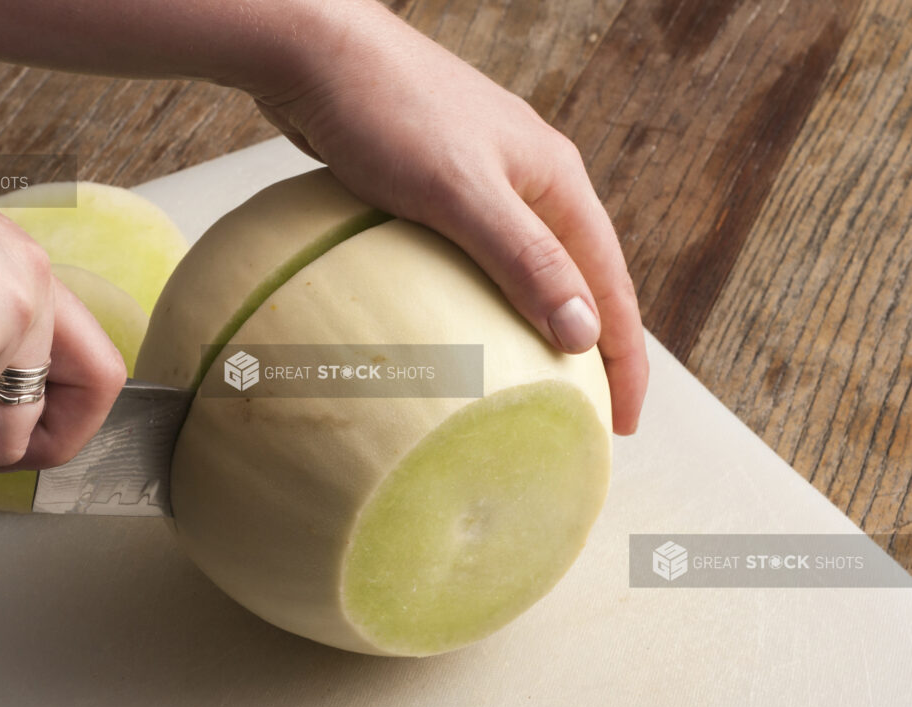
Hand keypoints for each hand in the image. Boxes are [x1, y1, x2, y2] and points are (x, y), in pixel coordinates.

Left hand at [253, 2, 647, 433]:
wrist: (315, 50)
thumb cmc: (388, 112)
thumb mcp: (462, 192)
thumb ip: (525, 259)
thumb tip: (585, 334)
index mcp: (555, 180)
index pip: (609, 282)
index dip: (623, 357)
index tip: (623, 424)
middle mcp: (529, 179)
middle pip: (577, 276)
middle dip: (588, 346)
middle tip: (584, 414)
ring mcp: (483, 179)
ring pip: (526, 267)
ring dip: (537, 323)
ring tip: (530, 383)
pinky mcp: (436, 184)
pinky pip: (475, 257)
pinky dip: (483, 300)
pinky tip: (460, 330)